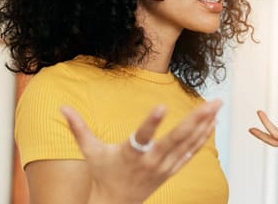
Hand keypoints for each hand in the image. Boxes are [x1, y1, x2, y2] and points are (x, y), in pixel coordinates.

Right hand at [60, 99, 221, 203]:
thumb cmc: (103, 174)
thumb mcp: (90, 151)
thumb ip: (79, 128)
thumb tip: (61, 107)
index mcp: (130, 154)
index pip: (142, 136)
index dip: (151, 122)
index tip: (162, 106)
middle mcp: (150, 161)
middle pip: (176, 139)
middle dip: (196, 119)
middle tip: (211, 102)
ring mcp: (164, 167)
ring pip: (188, 144)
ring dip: (204, 125)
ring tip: (217, 106)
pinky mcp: (172, 170)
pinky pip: (191, 152)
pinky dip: (203, 138)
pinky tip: (212, 122)